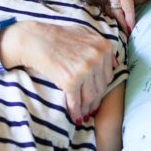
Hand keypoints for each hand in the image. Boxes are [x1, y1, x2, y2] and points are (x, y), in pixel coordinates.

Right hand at [1, 21, 116, 123]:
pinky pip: (76, 101)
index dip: (101, 87)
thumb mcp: (85, 33)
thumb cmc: (58, 36)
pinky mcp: (71, 81)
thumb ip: (101, 47)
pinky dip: (75, 111)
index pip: (108, 75)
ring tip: (84, 115)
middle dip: (95, 100)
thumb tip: (115, 64)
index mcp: (104, 47)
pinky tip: (74, 117)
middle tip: (90, 109)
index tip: (97, 95)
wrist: (35, 39)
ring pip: (91, 96)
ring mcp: (85, 70)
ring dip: (87, 108)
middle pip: (101, 87)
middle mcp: (97, 58)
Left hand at [100, 0, 150, 31]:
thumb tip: (110, 16)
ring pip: (115, 6)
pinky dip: (129, 17)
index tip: (116, 22)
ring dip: (122, 19)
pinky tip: (132, 26)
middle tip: (123, 28)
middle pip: (108, 3)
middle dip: (117, 16)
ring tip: (126, 30)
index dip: (111, 11)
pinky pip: (125, 6)